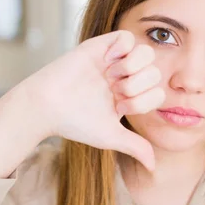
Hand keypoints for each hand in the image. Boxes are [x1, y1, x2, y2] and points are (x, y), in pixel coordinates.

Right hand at [23, 30, 164, 170]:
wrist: (47, 106)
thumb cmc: (74, 122)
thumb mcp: (110, 137)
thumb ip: (135, 147)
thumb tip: (154, 168)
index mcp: (128, 97)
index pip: (157, 93)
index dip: (145, 101)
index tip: (121, 107)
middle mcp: (123, 77)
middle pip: (156, 72)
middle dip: (139, 85)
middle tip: (116, 91)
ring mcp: (113, 61)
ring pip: (147, 52)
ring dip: (134, 66)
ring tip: (113, 75)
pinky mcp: (100, 46)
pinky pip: (127, 36)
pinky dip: (123, 49)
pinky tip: (108, 61)